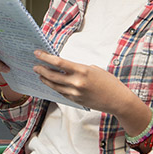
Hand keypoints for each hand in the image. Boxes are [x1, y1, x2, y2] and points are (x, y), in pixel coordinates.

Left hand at [33, 50, 151, 133]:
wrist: (117, 100)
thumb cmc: (108, 82)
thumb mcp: (94, 69)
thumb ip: (79, 68)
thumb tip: (65, 68)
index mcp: (82, 70)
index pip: (59, 63)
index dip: (46, 58)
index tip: (38, 53)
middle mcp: (77, 82)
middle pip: (52, 75)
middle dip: (41, 69)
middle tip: (35, 65)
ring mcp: (75, 93)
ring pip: (54, 85)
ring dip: (45, 79)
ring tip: (39, 74)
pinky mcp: (75, 100)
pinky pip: (61, 92)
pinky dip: (54, 87)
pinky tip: (50, 83)